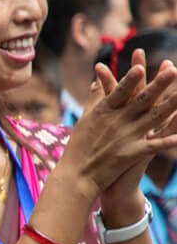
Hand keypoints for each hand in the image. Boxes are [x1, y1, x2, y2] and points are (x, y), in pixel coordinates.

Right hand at [63, 52, 176, 197]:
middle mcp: (116, 121)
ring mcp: (125, 137)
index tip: (140, 66)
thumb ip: (94, 99)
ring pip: (154, 117)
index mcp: (104, 112)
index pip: (119, 91)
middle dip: (158, 85)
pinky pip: (155, 145)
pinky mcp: (132, 153)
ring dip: (171, 105)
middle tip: (173, 71)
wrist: (76, 176)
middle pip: (142, 100)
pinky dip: (168, 141)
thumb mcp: (84, 120)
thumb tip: (97, 81)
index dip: (130, 79)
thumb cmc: (78, 147)